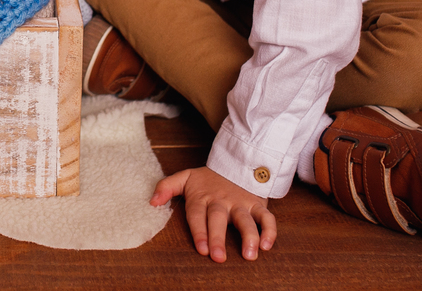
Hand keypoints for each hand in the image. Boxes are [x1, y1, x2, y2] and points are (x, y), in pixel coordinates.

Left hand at [151, 166, 276, 262]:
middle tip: (218, 257)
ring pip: (246, 220)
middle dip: (218, 238)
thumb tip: (151, 201)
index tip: (201, 248)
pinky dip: (269, 231)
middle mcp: (222, 201)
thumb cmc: (208, 179)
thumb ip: (167, 187)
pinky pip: (266, 217)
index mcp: (202, 197)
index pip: (198, 215)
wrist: (236, 164)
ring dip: (249, 237)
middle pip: (219, 219)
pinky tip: (267, 245)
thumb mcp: (186, 177)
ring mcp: (240, 203)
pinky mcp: (257, 205)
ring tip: (249, 255)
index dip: (199, 231)